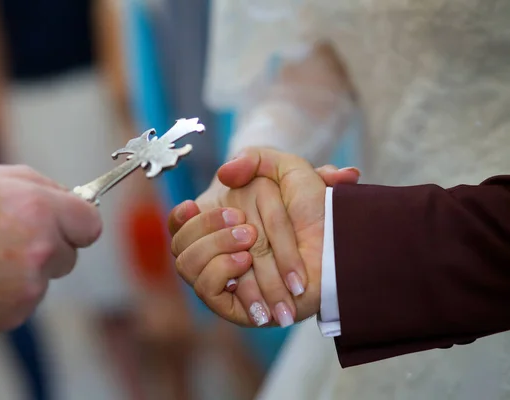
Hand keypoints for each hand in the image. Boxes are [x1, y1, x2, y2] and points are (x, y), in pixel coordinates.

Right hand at [0, 165, 101, 337]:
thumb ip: (34, 184)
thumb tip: (69, 195)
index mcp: (35, 208)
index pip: (90, 222)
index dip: (78, 222)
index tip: (67, 224)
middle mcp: (39, 247)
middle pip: (71, 252)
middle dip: (51, 246)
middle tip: (9, 240)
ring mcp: (29, 285)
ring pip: (48, 276)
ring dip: (29, 270)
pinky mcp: (16, 313)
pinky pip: (27, 299)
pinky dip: (10, 293)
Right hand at [169, 152, 358, 326]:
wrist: (334, 240)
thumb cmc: (308, 204)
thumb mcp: (286, 170)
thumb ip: (256, 159)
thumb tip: (226, 172)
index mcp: (216, 222)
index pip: (179, 223)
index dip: (179, 217)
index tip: (192, 205)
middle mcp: (213, 251)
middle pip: (180, 243)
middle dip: (208, 228)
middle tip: (246, 228)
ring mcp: (220, 277)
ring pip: (187, 265)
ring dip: (214, 248)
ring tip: (248, 249)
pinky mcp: (230, 303)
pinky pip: (205, 288)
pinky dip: (220, 272)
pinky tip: (243, 265)